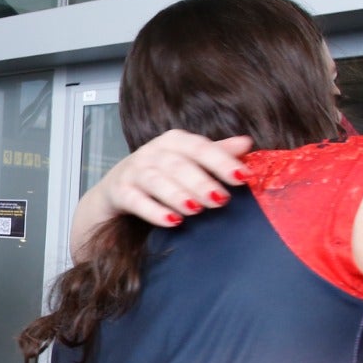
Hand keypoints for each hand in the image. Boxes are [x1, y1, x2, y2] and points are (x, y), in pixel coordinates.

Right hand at [94, 132, 254, 226]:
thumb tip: (246, 143)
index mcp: (173, 141)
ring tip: (196, 210)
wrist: (115, 191)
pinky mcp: (119, 192)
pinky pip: (135, 200)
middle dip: (201, 182)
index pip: (199, 147)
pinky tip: (171, 221)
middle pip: (178, 164)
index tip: (243, 177)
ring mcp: (133, 172)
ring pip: (156, 180)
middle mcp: (151, 152)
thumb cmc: (159, 174)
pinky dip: (153, 211)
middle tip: (221, 200)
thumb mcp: (188, 162)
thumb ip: (215, 154)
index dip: (222, 161)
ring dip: (177, 194)